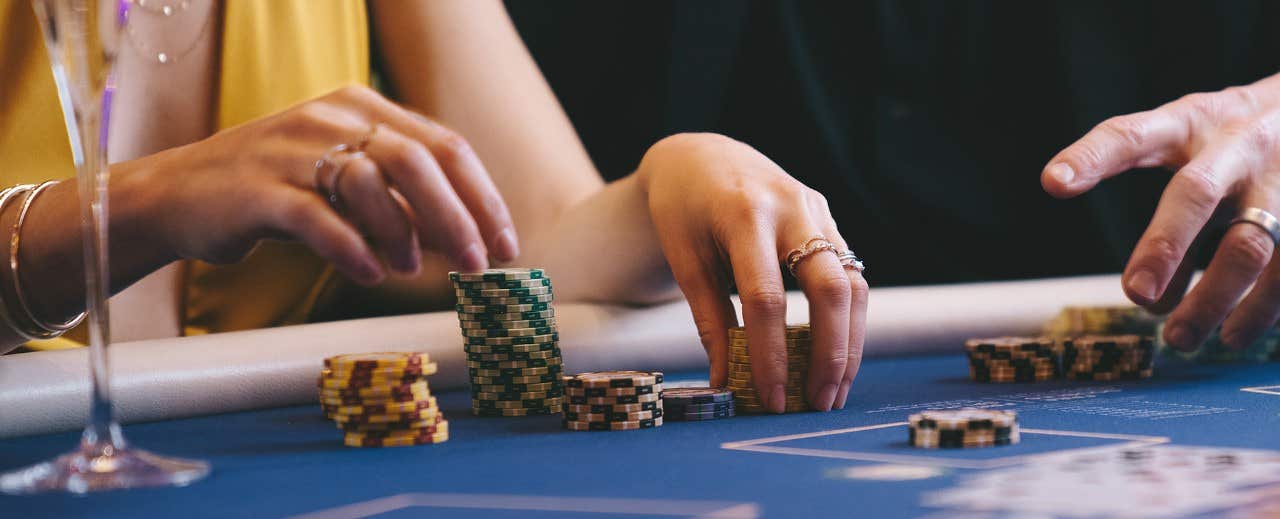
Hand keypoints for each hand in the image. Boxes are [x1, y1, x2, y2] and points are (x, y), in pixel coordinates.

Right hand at [135, 86, 517, 283]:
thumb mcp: (345, 179)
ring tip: (409, 268)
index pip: (445, 145)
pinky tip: (371, 274)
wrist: (179, 194)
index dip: (483, 197)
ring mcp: (291, 151)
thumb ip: (402, 196)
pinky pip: (317, 218)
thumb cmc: (278, 191)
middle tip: (479, 266)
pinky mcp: (258, 191)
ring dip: (403, 233)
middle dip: (458, 218)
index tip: (506, 245)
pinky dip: (353, 249)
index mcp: (361, 106)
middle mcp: (330, 118)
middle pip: (417, 162)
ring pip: (370, 183)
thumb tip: (467, 237)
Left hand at [638, 133, 867, 411]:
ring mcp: (816, 209)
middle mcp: (790, 207)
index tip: (772, 399)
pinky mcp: (828, 215)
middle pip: (829, 289)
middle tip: (820, 403)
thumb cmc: (683, 210)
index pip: (767, 298)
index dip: (771, 355)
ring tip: (834, 390)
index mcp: (743, 215)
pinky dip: (848, 319)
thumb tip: (727, 382)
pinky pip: (851, 273)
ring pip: (853, 283)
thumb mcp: (685, 260)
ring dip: (850, 343)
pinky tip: (837, 355)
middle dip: (830, 353)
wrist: (699, 155)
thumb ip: (710, 320)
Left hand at [1042, 73, 1279, 350]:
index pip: (1133, 134)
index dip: (1093, 156)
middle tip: (1137, 296)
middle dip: (1164, 246)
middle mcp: (1237, 146)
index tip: (1053, 182)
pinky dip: (1263, 309)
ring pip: (1249, 246)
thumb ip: (1136, 176)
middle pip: (1196, 194)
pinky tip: (1235, 333)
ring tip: (1178, 338)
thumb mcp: (1184, 139)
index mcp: (1190, 123)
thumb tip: (1110, 253)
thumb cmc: (1229, 139)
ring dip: (1212, 298)